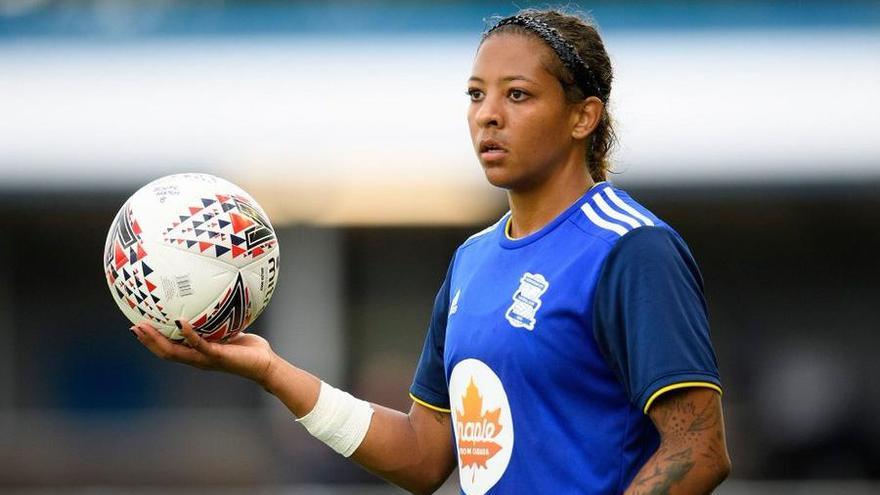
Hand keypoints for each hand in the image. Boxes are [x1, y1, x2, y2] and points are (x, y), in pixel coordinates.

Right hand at [131, 319, 277, 386]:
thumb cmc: (249, 349)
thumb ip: (220, 323)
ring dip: (158, 340)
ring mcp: (205, 359)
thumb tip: (217, 302)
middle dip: (148, 341)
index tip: (139, 328)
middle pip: (165, 353)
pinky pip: (199, 344)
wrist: (265, 365)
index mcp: (198, 354)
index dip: (153, 341)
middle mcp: (198, 359)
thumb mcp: (230, 332)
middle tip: (133, 327)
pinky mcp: (217, 356)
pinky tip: (180, 322)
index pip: (170, 349)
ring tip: (144, 327)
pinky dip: (188, 334)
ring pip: (175, 352)